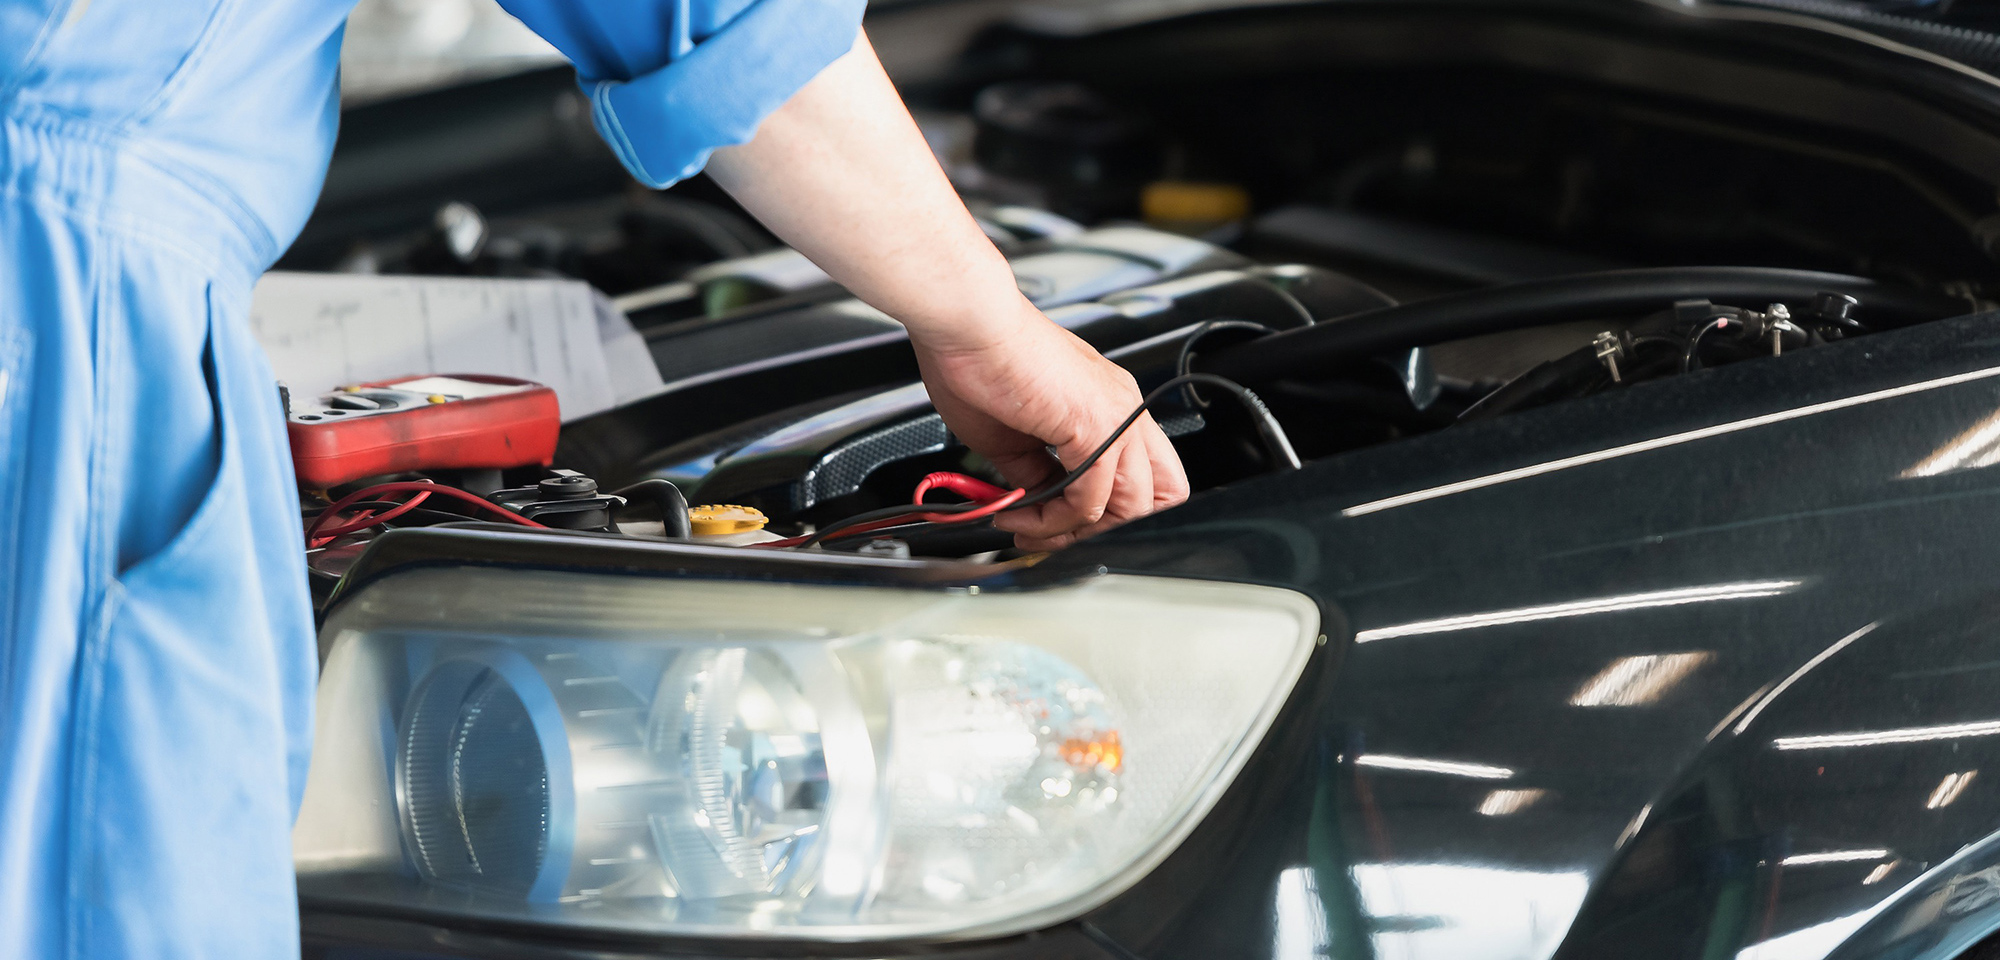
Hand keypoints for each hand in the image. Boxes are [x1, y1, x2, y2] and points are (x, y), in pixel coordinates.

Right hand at [912, 304, 1189, 549]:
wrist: (967, 326)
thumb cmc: (979, 360)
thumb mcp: (1014, 436)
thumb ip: (1037, 473)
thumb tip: (1038, 503)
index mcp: (1111, 404)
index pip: (1146, 475)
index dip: (1113, 511)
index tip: (1064, 522)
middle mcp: (1124, 409)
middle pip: (1159, 497)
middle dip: (1104, 530)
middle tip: (1052, 534)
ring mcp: (1117, 416)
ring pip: (1131, 507)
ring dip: (1071, 532)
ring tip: (1024, 525)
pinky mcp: (1096, 426)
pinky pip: (1090, 501)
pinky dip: (1051, 520)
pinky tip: (1017, 511)